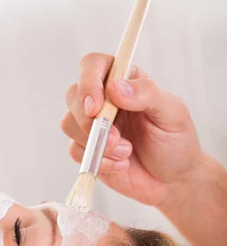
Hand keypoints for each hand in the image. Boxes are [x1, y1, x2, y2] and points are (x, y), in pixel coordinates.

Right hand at [61, 53, 205, 208]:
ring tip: (126, 152)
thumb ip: (147, 94)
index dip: (88, 82)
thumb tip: (115, 88)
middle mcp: (104, 101)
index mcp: (124, 81)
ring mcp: (94, 127)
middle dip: (87, 119)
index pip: (93, 65)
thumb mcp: (173, 113)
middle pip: (73, 95)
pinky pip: (76, 152)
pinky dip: (99, 161)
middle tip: (114, 138)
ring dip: (95, 142)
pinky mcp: (88, 151)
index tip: (96, 106)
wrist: (173, 180)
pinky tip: (122, 165)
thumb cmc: (176, 142)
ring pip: (69, 124)